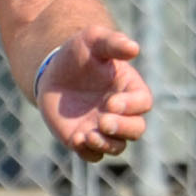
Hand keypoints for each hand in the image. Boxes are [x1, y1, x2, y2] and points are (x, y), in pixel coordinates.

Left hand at [36, 28, 150, 161]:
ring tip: (88, 136)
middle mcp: (122, 113)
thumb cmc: (79, 53)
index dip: (131, 106)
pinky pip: (92, 155)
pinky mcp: (83, 138)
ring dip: (106, 144)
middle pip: (136, 129)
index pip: (143, 103)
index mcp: (130, 90)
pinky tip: (77, 140)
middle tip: (103, 121)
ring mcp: (103, 128)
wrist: (52, 71)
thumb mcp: (94, 40)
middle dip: (122, 128)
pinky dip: (88, 152)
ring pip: (116, 146)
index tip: (111, 102)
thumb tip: (134, 48)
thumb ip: (113, 43)